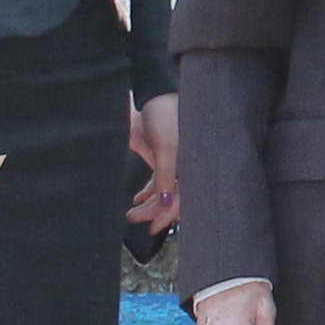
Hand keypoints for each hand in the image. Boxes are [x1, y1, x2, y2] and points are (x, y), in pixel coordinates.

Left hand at [129, 93, 180, 231]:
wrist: (155, 96)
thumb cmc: (166, 118)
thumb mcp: (166, 148)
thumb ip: (166, 176)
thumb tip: (167, 203)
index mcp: (193, 166)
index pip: (184, 198)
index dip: (169, 215)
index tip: (152, 228)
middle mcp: (187, 167)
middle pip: (173, 198)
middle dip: (153, 211)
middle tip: (133, 218)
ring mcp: (175, 163)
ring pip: (163, 191)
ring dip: (148, 203)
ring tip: (131, 212)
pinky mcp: (163, 157)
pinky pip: (158, 180)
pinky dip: (147, 191)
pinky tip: (137, 199)